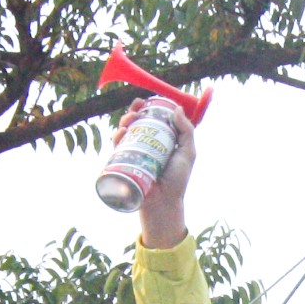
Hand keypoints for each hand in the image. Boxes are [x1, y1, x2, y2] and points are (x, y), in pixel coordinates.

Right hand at [120, 99, 194, 249]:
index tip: (145, 101)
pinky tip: (121, 133)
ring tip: (129, 122)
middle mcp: (145, 146)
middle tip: (136, 110)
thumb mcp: (188, 153)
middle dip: (132, 112)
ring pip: (124, 133)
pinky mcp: (124, 164)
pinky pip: (117, 148)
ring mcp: (133, 154)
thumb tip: (177, 108)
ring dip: (124, 122)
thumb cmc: (178, 181)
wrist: (164, 202)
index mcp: (160, 141)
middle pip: (135, 124)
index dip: (146, 108)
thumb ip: (187, 131)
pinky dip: (117, 138)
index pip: (151, 120)